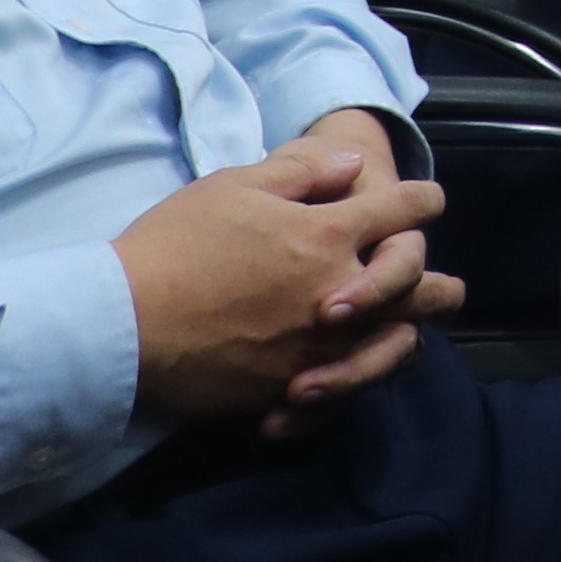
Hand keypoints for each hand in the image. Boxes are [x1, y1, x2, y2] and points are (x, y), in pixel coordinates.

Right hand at [116, 115, 453, 432]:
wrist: (120, 324)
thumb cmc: (173, 245)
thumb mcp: (235, 186)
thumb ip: (303, 173)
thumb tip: (354, 166)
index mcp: (329, 235)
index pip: (404, 210)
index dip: (422, 200)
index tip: (427, 201)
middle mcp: (339, 292)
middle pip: (420, 288)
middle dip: (436, 283)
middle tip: (440, 286)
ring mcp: (318, 347)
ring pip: (395, 347)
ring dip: (403, 337)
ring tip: (402, 335)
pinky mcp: (288, 389)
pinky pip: (344, 395)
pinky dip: (349, 387)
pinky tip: (342, 377)